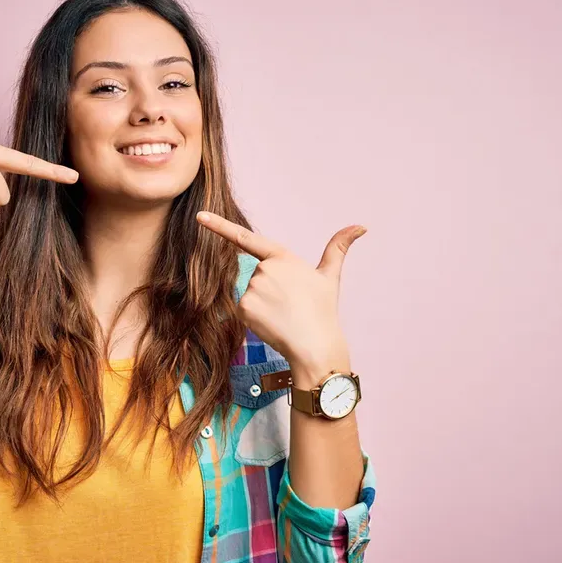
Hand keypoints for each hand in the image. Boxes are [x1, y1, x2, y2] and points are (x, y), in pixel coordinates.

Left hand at [196, 211, 365, 386]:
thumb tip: (361, 226)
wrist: (315, 345)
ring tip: (285, 314)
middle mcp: (265, 270)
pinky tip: (273, 323)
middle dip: (270, 289)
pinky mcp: (245, 308)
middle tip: (291, 304)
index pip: (246, 239)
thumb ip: (338, 248)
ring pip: (251, 293)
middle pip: (257, 276)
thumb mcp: (330, 276)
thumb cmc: (323, 311)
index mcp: (283, 258)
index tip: (200, 216)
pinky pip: (244, 310)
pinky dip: (256, 317)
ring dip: (264, 304)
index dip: (220, 226)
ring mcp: (253, 290)